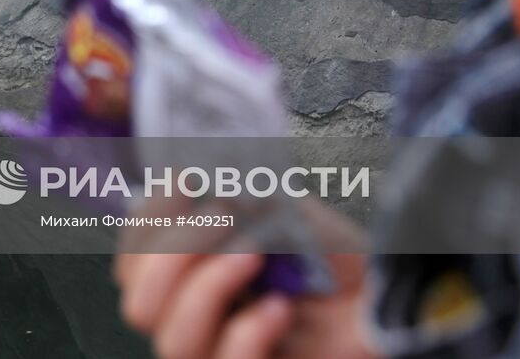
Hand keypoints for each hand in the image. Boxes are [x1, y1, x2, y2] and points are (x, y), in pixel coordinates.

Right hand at [113, 201, 377, 358]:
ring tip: (255, 256)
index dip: (146, 221)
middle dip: (174, 252)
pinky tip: (282, 306)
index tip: (186, 181)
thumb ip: (239, 194)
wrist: (388, 296)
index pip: (130, 261)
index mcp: (187, 276)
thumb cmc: (332, 258)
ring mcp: (221, 355)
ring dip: (208, 287)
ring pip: (171, 341)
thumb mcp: (282, 209)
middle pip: (138, 304)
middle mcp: (194, 321)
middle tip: (224, 217)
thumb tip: (203, 178)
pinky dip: (248, 331)